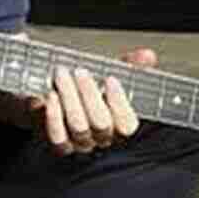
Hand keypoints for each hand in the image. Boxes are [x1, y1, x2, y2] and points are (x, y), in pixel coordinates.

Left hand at [31, 48, 156, 156]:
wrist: (52, 97)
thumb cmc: (85, 87)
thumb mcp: (108, 73)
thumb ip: (130, 66)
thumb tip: (147, 56)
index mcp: (118, 124)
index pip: (127, 124)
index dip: (120, 102)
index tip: (110, 78)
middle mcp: (101, 137)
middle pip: (101, 124)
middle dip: (90, 94)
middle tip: (79, 71)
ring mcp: (80, 142)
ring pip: (79, 127)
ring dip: (70, 97)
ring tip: (62, 75)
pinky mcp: (58, 142)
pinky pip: (58, 136)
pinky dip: (54, 115)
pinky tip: (51, 96)